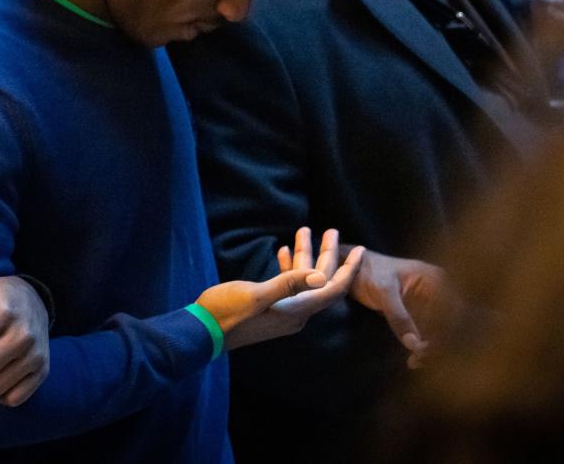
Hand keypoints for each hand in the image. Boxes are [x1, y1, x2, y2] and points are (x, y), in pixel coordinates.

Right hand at [195, 228, 363, 350]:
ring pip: (302, 281)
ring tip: (305, 231)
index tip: (360, 250)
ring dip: (305, 257)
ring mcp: (281, 310)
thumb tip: (321, 276)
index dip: (348, 270)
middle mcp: (295, 312)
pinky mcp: (268, 306)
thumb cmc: (227, 312)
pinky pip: (286, 285)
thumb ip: (288, 284)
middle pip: (320, 282)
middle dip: (327, 255)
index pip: (332, 290)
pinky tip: (284, 250)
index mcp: (297, 311)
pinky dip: (288, 267)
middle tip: (332, 231)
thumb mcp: (257, 295)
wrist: (202, 332)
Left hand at [347, 249, 453, 367]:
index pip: (453, 311)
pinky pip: (431, 334)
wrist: (351, 269)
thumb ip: (399, 316)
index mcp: (436, 280)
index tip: (427, 349)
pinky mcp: (422, 314)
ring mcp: (432, 303)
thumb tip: (414, 344)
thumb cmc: (368, 272)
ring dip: (433, 349)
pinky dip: (425, 347)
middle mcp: (440, 291)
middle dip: (440, 344)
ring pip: (443, 332)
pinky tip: (413, 359)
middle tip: (420, 358)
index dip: (445, 332)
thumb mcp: (383, 291)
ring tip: (415, 362)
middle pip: (452, 324)